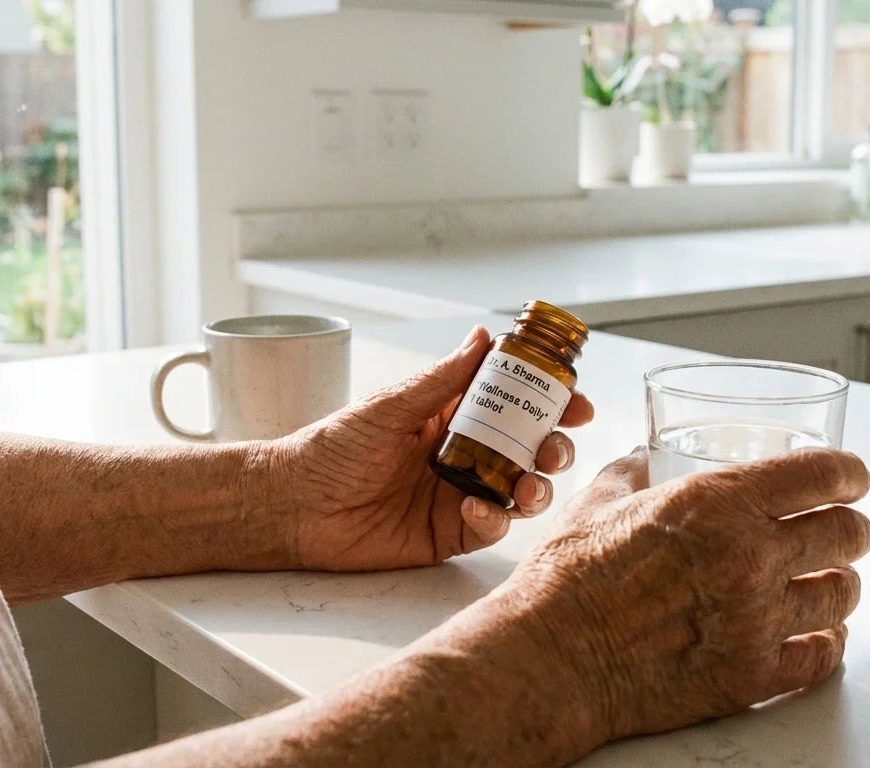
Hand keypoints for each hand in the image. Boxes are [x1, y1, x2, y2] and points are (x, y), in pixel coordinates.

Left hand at [238, 326, 593, 571]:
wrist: (294, 507)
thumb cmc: (329, 449)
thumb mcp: (388, 407)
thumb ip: (441, 380)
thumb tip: (484, 338)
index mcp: (450, 415)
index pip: (513, 402)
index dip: (548, 400)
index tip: (575, 400)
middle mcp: (463, 453)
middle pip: (529, 447)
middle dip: (554, 445)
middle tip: (557, 445)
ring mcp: (460, 493)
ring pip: (520, 489)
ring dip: (537, 485)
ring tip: (528, 484)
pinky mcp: (450, 532)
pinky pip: (491, 526)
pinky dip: (495, 518)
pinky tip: (478, 508)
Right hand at [459, 447, 869, 752]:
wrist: (549, 661)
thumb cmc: (564, 583)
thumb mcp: (596, 503)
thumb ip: (632, 472)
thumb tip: (641, 456)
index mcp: (715, 503)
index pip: (821, 475)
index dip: (848, 473)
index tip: (851, 479)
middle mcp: (747, 557)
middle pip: (848, 535)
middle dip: (850, 529)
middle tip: (841, 532)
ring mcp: (756, 620)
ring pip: (843, 596)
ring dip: (840, 585)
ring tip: (827, 583)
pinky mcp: (752, 675)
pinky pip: (823, 656)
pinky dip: (827, 642)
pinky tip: (816, 634)